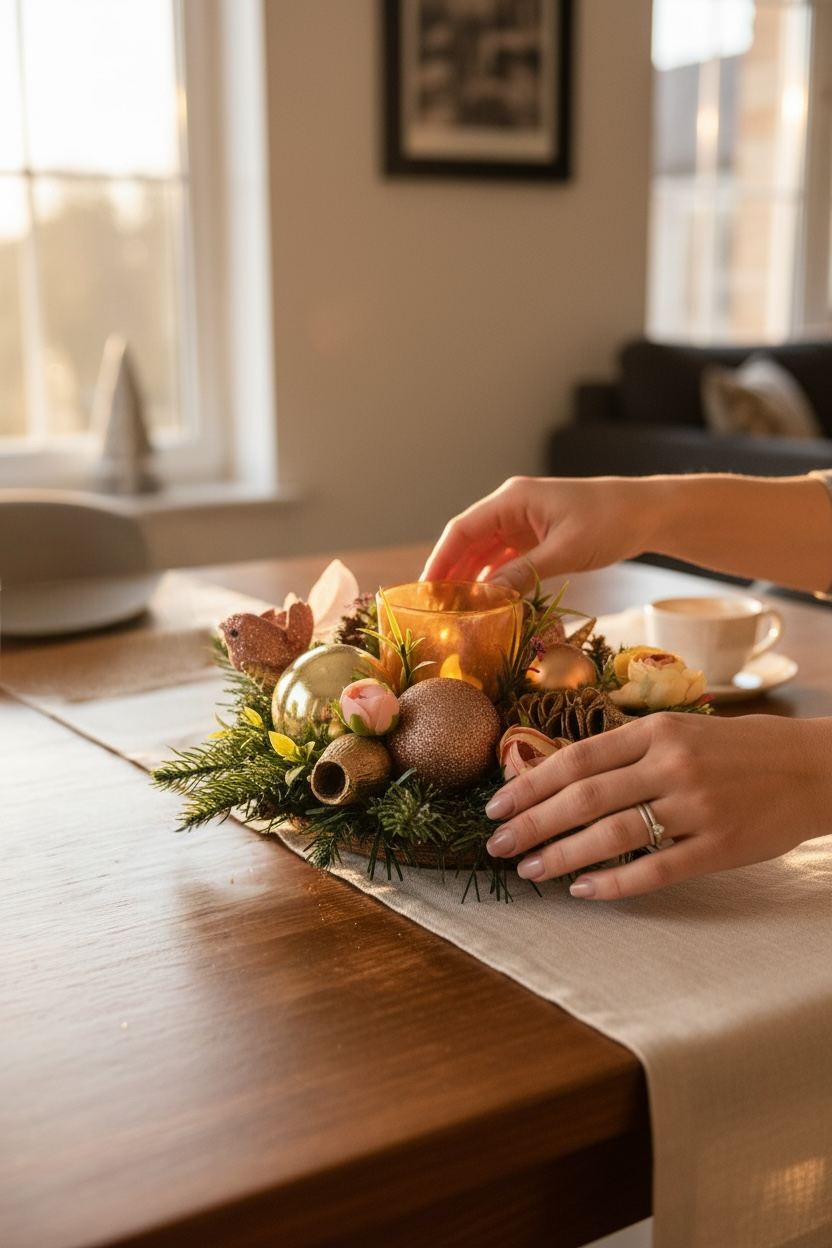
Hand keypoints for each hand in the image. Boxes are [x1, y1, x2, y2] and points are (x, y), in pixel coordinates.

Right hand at [421, 475, 658, 593]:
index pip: (462, 529)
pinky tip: (486, 602)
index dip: (440, 558)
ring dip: (471, 579)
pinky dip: (494, 580)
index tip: (425, 588)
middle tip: (435, 608)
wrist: (647, 513)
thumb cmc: (610, 522)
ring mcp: (523, 523)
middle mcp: (511, 508)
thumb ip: (522, 573)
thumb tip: (485, 598)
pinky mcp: (536, 538)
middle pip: (468, 542)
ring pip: (485, 553)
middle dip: (451, 573)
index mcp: (512, 499)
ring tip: (455, 610)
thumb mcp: (564, 551)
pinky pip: (505, 560)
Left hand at [483, 713, 831, 898]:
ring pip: (612, 834)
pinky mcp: (719, 846)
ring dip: (562, 855)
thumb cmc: (741, 748)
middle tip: (497, 846)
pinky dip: (614, 882)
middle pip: (583, 797)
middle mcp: (672, 764)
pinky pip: (655, 869)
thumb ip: (629, 749)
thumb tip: (562, 776)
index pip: (576, 758)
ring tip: (529, 870)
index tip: (496, 806)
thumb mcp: (683, 730)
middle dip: (531, 823)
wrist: (815, 768)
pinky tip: (583, 890)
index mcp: (658, 730)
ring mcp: (696, 806)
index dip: (529, 784)